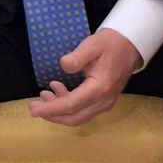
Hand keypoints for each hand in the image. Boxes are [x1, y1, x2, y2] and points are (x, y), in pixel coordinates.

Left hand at [26, 28, 141, 126]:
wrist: (129, 47)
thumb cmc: (109, 45)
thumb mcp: (92, 45)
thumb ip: (78, 56)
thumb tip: (63, 65)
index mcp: (100, 88)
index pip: (71, 105)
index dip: (51, 109)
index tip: (33, 110)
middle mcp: (103, 101)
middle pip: (74, 117)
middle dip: (51, 115)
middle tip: (34, 106)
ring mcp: (105, 104)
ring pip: (78, 117)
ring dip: (59, 111)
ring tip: (44, 94)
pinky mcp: (103, 102)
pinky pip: (83, 111)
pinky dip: (68, 107)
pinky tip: (58, 90)